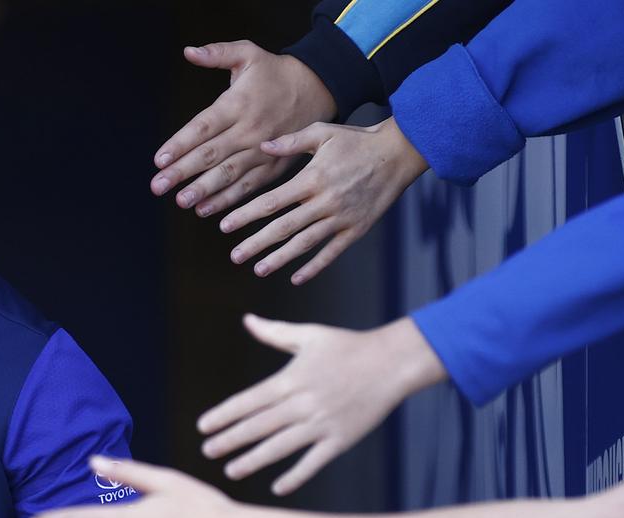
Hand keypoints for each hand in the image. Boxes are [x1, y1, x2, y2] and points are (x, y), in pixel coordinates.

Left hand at [151, 41, 335, 217]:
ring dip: (203, 190)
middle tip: (158, 186)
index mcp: (238, 104)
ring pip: (228, 174)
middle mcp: (248, 130)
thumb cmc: (275, 73)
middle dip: (182, 172)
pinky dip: (228, 199)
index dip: (180, 143)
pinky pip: (248, 186)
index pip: (203, 126)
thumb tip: (189, 52)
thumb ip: (217, 53)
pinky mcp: (273, 166)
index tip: (159, 159)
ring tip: (182, 201)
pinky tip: (207, 209)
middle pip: (211, 154)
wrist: (318, 88)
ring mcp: (262, 151)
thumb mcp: (248, 54)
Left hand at [198, 315, 444, 494]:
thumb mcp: (309, 334)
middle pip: (258, 426)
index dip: (224, 415)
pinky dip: (296, 476)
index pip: (248, 401)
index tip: (203, 426)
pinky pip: (314, 461)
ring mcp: (322, 423)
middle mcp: (302, 404)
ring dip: (254, 460)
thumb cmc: (348, 345)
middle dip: (230, 440)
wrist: (393, 362)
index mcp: (290, 379)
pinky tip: (277, 487)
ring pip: (280, 447)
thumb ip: (274, 332)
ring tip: (230, 471)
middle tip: (207, 451)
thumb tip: (247, 320)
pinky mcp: (342, 439)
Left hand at [222, 117, 427, 283]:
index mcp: (312, 179)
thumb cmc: (357, 140)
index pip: (271, 202)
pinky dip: (314, 267)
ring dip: (280, 258)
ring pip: (305, 243)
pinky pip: (332, 252)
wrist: (399, 153)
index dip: (246, 215)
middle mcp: (325, 202)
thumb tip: (261, 146)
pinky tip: (296, 278)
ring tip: (258, 269)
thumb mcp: (322, 132)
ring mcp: (342, 218)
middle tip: (234, 256)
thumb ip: (290, 141)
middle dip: (256, 243)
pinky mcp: (357, 229)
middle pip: (283, 227)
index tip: (225, 226)